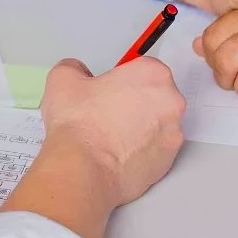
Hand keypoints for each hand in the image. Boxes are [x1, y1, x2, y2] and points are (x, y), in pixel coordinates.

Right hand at [0, 57, 185, 237]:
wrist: (83, 169)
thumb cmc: (79, 123)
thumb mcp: (63, 78)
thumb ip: (76, 67)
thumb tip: (79, 73)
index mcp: (153, 74)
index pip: (142, 68)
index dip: (122, 78)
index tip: (108, 90)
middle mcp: (171, 101)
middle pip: (155, 95)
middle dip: (135, 101)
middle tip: (107, 112)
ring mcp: (174, 133)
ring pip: (157, 123)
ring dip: (140, 126)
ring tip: (110, 136)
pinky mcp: (169, 161)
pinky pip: (156, 149)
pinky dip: (141, 150)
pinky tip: (117, 153)